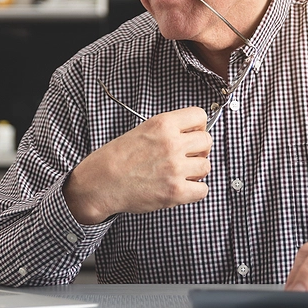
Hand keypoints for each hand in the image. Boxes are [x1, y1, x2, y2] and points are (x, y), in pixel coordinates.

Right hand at [63, 107, 211, 223]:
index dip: (198, 126)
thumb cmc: (116, 158)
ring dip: (196, 171)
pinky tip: (182, 187)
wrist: (101, 183)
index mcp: (162, 124)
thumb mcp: (141, 131)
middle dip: (199, 149)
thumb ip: (167, 130)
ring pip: (206, 166)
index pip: (199, 116)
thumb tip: (189, 135)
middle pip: (206, 141)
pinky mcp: (175, 191)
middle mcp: (171, 144)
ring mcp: (175, 168)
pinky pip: (202, 190)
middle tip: (187, 156)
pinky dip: (195, 190)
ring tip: (180, 173)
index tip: (192, 134)